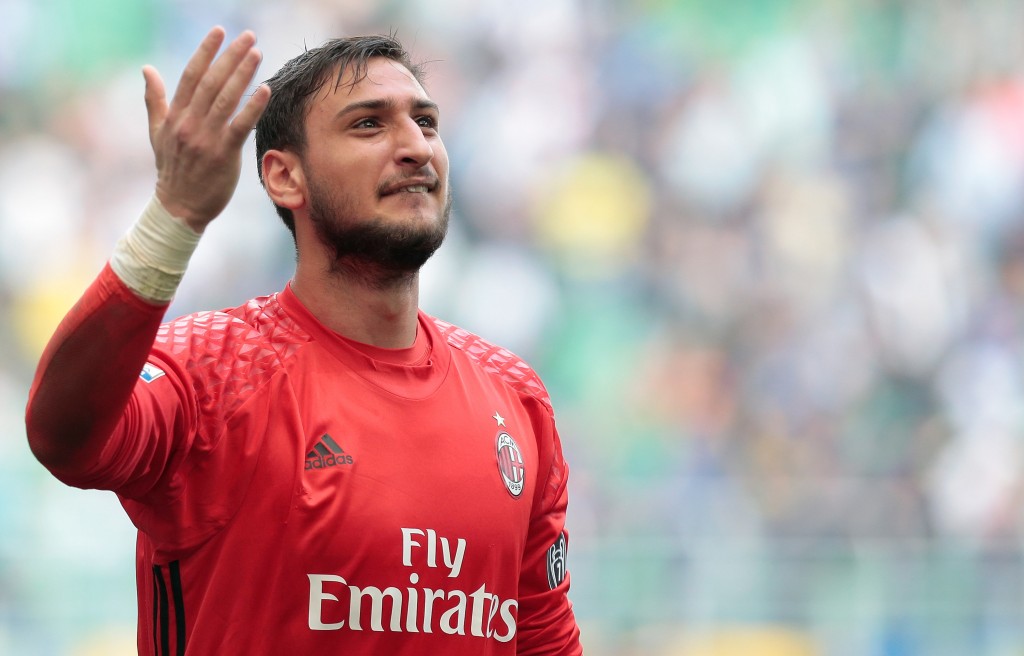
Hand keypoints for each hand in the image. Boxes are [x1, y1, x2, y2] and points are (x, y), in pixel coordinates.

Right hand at [143, 27, 270, 231]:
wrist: (178, 208)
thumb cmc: (172, 170)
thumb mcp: (157, 133)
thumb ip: (154, 100)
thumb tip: (146, 69)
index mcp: (174, 115)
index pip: (190, 75)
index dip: (205, 51)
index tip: (219, 31)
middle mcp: (189, 123)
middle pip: (211, 82)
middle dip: (230, 56)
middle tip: (248, 36)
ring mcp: (205, 138)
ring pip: (226, 99)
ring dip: (243, 74)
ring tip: (257, 53)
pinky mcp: (223, 154)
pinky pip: (239, 126)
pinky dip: (252, 107)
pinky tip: (265, 89)